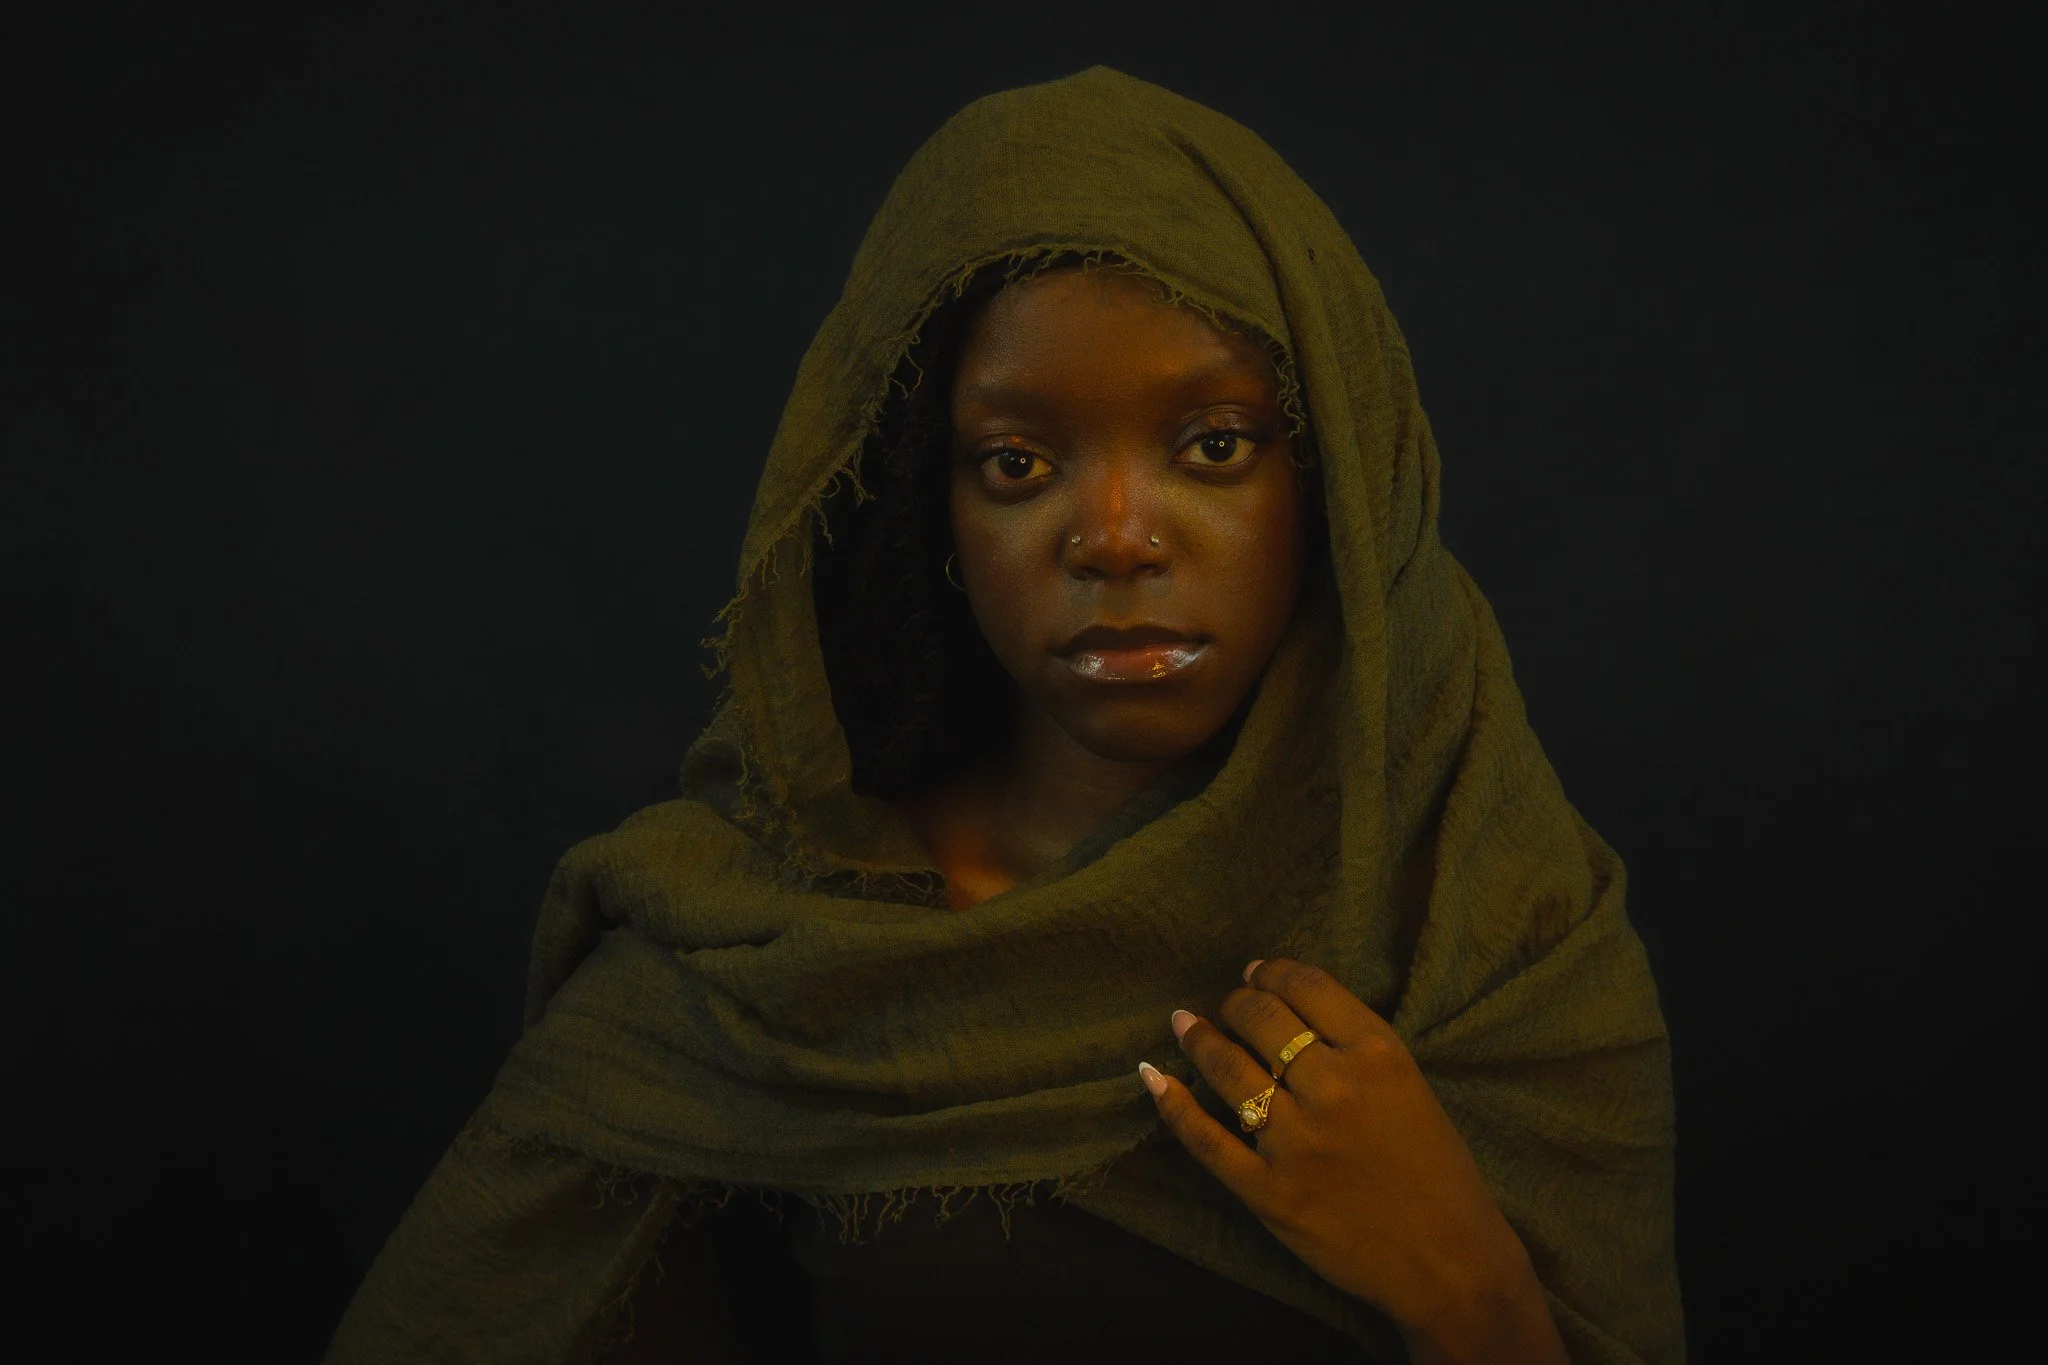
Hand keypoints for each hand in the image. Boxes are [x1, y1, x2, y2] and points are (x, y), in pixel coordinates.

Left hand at [1138, 957, 1566, 1363]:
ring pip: (1226, 1068)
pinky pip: (1204, 1138)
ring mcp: (1295, 1141)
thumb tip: (1288, 1003)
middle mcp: (1333, 1087)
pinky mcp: (1267, 1190)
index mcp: (1377, 1055)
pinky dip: (1171, 1104)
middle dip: (1236, 1002)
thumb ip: (1357, 1046)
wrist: (1450, 1263)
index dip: (1270, 972)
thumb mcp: (1411, 1086)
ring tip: (1185, 1025)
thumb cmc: (1440, 1173)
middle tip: (1229, 1005)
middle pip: (1259, 1018)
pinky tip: (1152, 1077)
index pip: (1305, 986)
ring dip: (1199, 1038)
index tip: (1256, 974)